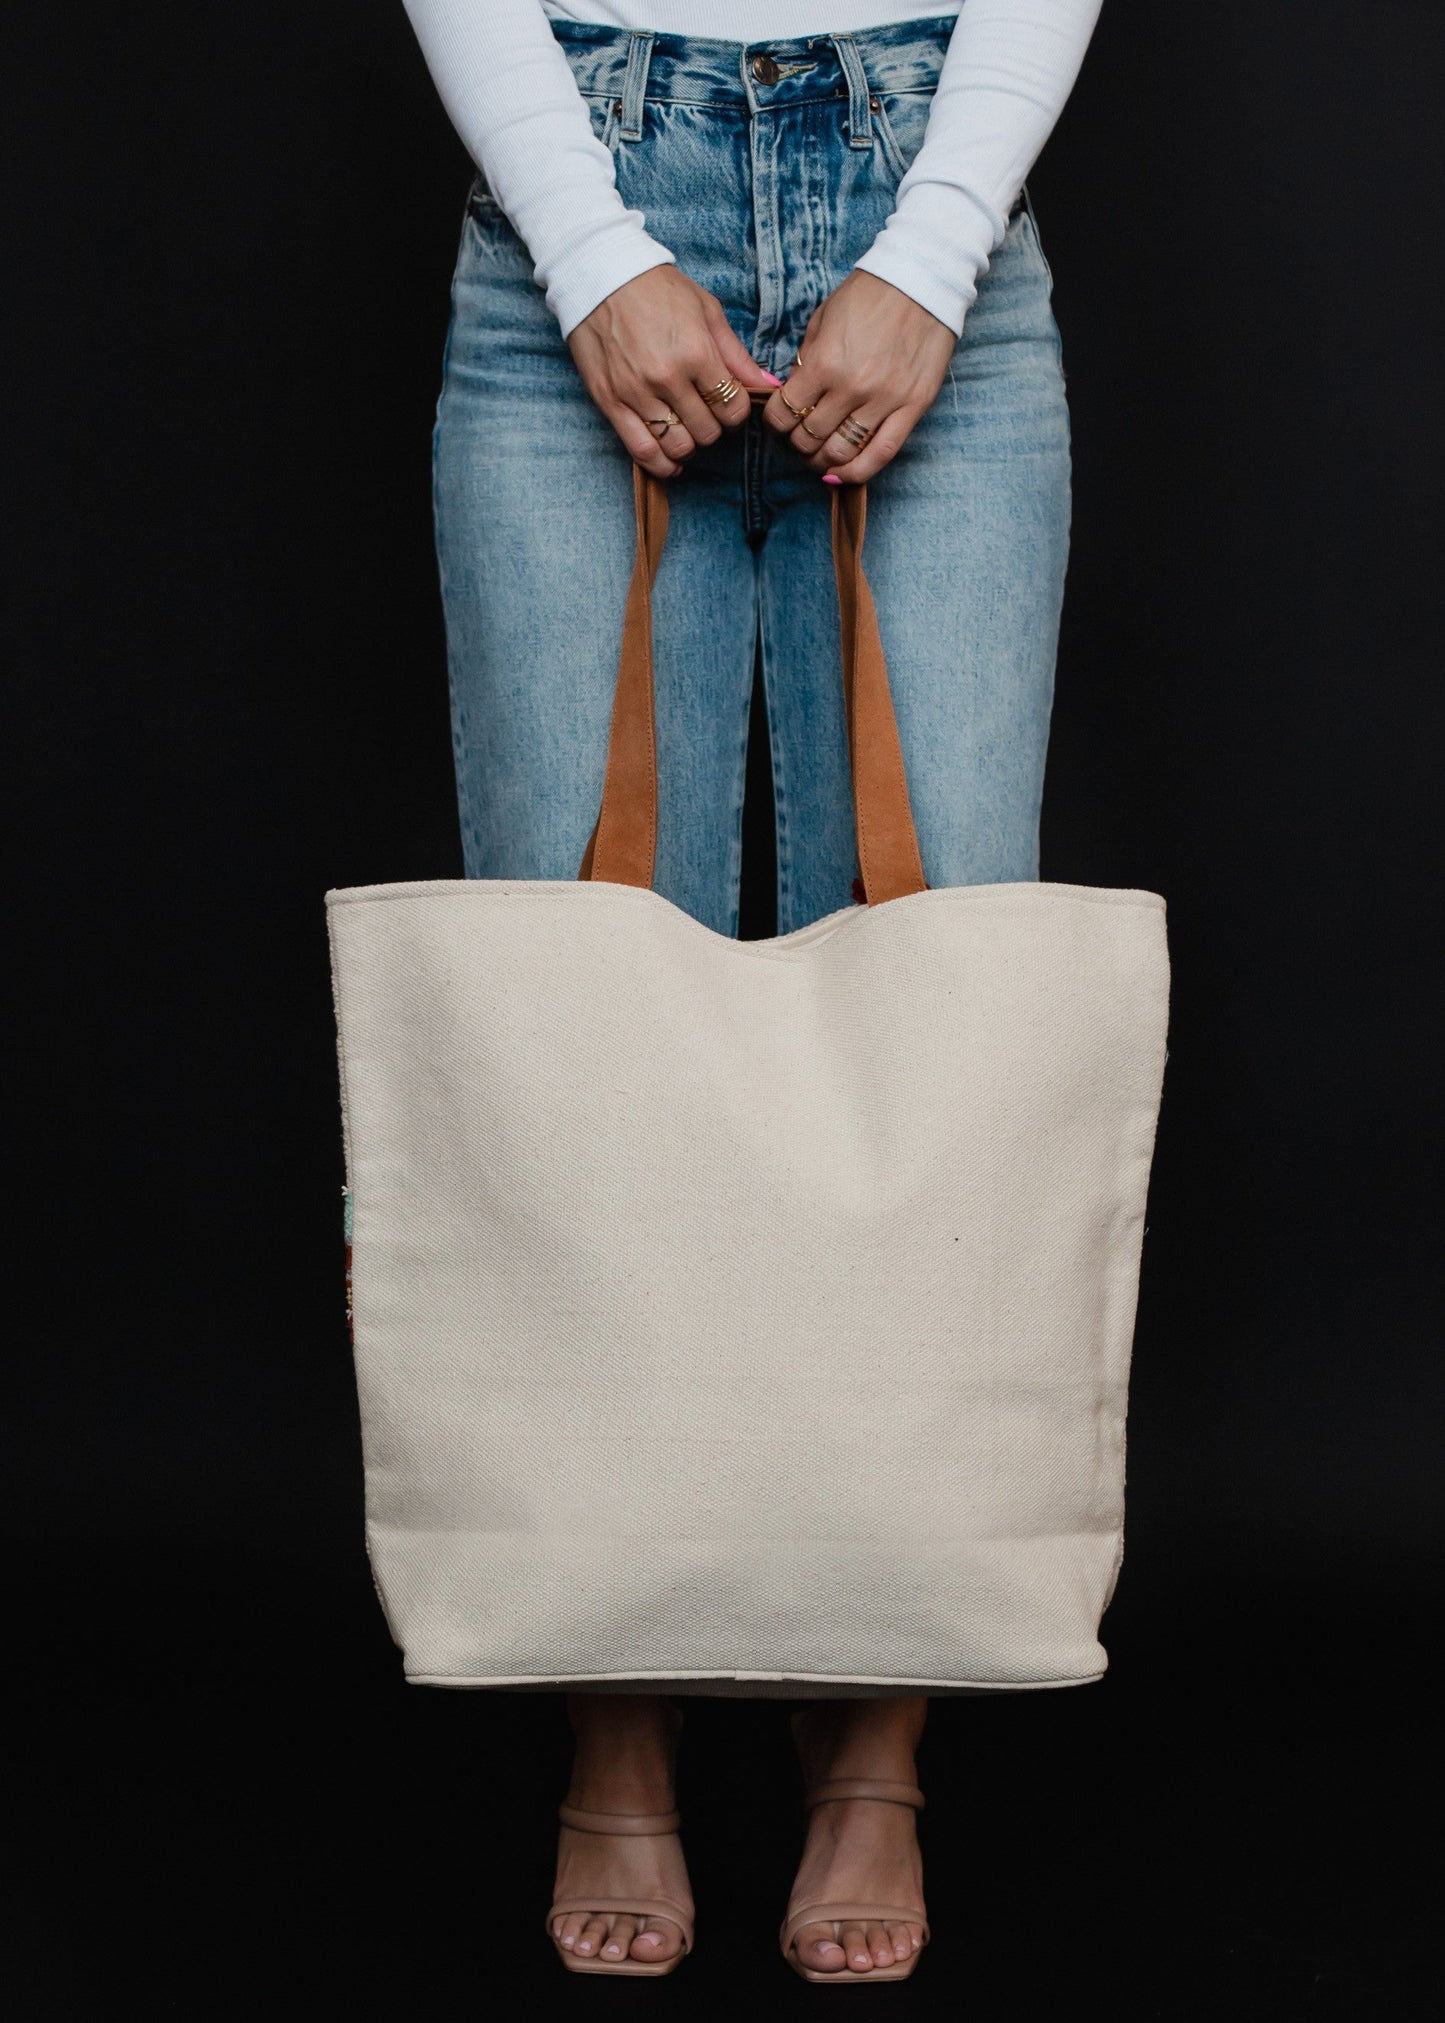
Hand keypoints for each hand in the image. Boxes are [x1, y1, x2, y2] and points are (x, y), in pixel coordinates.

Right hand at [568, 266, 779, 477]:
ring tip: (687, 428)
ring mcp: (636, 393)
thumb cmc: (657, 289)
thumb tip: (768, 385)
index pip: (732, 407)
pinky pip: (641, 450)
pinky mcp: (610, 402)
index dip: (736, 410)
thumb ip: (736, 354)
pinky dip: (660, 464)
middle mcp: (667, 378)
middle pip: (707, 431)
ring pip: (678, 446)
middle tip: (706, 411)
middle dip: (714, 425)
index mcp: (695, 353)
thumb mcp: (706, 311)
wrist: (601, 276)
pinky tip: (670, 462)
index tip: (729, 402)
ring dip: (689, 443)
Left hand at [760, 271, 956, 482]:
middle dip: (797, 443)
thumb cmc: (869, 295)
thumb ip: (806, 360)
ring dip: (822, 461)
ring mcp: (884, 401)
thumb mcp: (823, 319)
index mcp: (824, 363)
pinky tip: (842, 474)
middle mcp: (851, 388)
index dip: (775, 424)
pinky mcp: (912, 407)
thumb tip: (794, 394)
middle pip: (810, 438)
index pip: (785, 413)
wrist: (921, 281)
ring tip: (819, 456)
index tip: (779, 422)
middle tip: (799, 439)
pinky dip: (857, 472)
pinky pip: (881, 454)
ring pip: (841, 453)